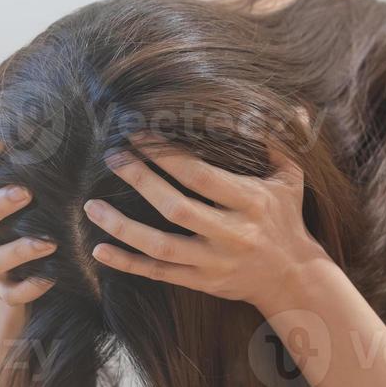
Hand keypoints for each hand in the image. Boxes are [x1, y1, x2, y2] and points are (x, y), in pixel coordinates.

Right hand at [0, 142, 56, 305]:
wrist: (24, 272)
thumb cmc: (28, 214)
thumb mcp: (24, 186)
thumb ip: (27, 160)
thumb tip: (49, 111)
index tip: (1, 140)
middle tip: (26, 192)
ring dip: (17, 251)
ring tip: (49, 243)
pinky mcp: (5, 291)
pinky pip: (10, 295)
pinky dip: (29, 288)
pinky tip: (51, 278)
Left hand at [83, 136, 331, 313]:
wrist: (291, 277)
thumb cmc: (285, 218)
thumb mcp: (290, 179)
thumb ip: (281, 142)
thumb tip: (293, 105)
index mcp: (250, 202)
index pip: (201, 176)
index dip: (167, 156)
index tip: (139, 136)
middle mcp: (230, 234)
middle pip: (176, 208)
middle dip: (140, 181)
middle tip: (113, 157)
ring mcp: (213, 262)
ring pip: (161, 247)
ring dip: (122, 228)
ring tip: (92, 207)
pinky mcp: (201, 281)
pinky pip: (158, 273)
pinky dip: (127, 263)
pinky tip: (100, 250)